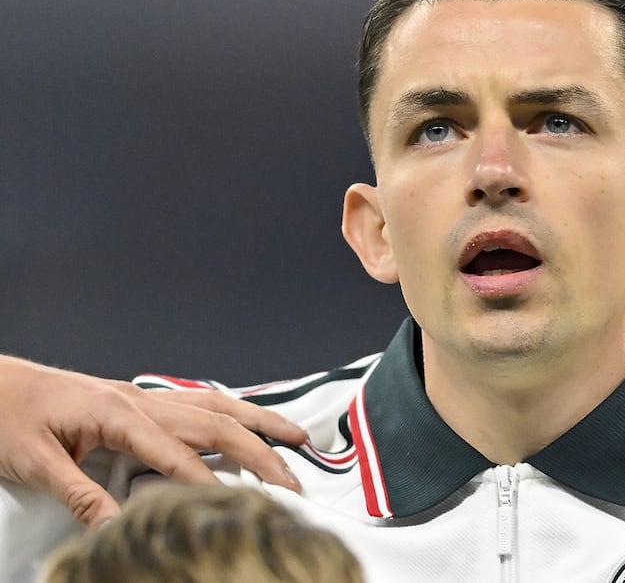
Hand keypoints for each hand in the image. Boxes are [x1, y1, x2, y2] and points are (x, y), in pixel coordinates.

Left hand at [0, 356, 306, 526]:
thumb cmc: (6, 415)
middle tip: (291, 480)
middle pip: (216, 424)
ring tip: (295, 437)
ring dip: (259, 421)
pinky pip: (198, 402)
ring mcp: (141, 396)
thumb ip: (81, 495)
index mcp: (118, 413)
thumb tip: (120, 528)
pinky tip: (245, 421)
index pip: (179, 455)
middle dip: (259, 452)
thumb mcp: (35, 462)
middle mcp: (139, 401)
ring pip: (216, 405)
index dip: (210, 483)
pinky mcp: (136, 399)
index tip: (239, 507)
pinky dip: (232, 411)